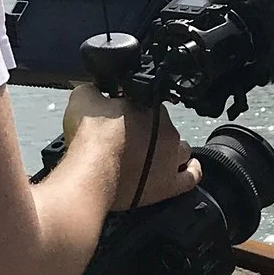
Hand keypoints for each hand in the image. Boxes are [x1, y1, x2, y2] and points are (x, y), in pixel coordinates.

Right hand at [62, 84, 198, 211]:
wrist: (91, 173)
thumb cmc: (89, 138)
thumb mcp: (82, 98)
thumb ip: (92, 89)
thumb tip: (94, 89)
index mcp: (149, 106)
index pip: (146, 102)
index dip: (131, 111)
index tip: (119, 119)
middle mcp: (167, 129)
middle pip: (163, 126)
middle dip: (148, 131)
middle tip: (127, 140)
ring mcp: (171, 158)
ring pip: (181, 149)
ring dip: (170, 150)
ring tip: (152, 156)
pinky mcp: (169, 184)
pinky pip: (190, 177)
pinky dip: (190, 171)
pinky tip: (186, 169)